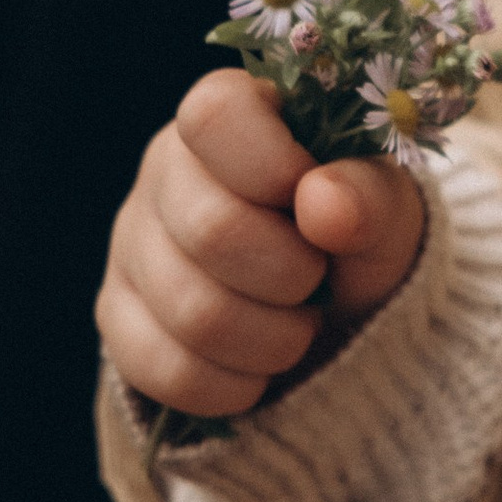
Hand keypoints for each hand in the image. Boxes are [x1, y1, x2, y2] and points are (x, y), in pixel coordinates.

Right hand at [97, 73, 424, 419]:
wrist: (330, 308)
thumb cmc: (355, 232)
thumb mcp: (384, 208)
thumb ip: (367, 195)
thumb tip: (323, 205)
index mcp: (229, 116)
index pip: (215, 117)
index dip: (273, 167)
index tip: (317, 207)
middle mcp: (165, 170)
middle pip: (213, 231)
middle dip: (293, 275)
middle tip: (318, 279)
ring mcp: (131, 243)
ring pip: (194, 313)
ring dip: (274, 339)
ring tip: (298, 323)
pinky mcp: (117, 315)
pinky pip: (169, 371)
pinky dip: (236, 385)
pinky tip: (259, 364)